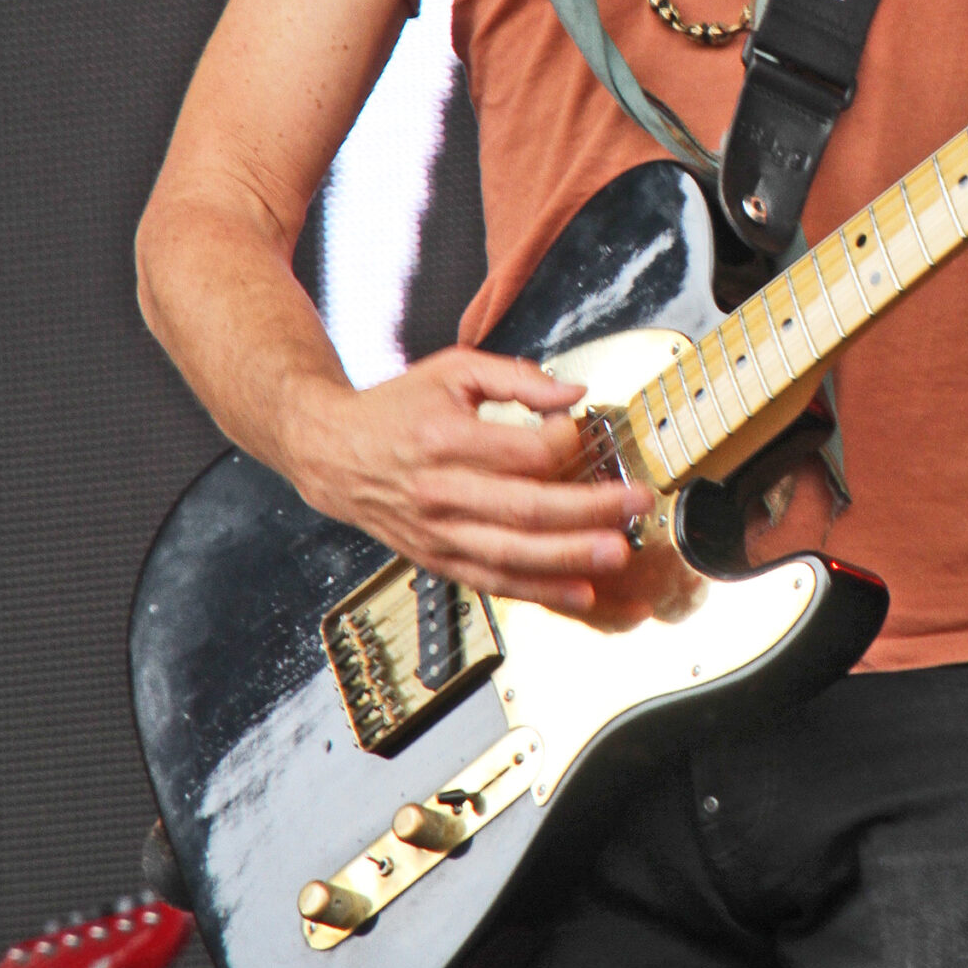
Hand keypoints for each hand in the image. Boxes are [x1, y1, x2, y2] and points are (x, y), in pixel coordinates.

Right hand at [287, 348, 652, 615]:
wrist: (332, 453)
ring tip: (618, 553)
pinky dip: (540, 593)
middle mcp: (440, 492)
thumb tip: (573, 394)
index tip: (582, 433)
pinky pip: (495, 583)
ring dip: (570, 559)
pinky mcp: (438, 560)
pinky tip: (581, 595)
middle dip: (588, 511)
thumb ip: (516, 377)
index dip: (563, 444)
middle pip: (525, 509)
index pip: (520, 452)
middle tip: (634, 505)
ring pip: (512, 555)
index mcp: (444, 438)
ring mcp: (438, 534)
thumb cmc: (396, 409)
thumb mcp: (452, 371)